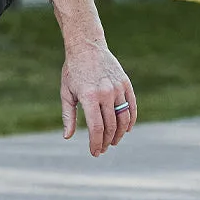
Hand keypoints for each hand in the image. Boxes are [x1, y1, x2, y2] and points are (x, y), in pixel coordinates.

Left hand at [60, 40, 136, 156]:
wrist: (87, 46)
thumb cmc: (73, 71)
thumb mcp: (66, 92)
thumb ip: (68, 115)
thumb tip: (67, 136)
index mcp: (89, 96)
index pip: (96, 127)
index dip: (96, 143)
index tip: (94, 152)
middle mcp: (105, 93)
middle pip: (110, 126)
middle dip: (106, 141)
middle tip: (102, 149)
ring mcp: (117, 88)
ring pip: (123, 118)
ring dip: (119, 134)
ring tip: (112, 141)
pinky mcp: (125, 84)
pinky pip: (132, 107)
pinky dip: (130, 120)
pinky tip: (125, 130)